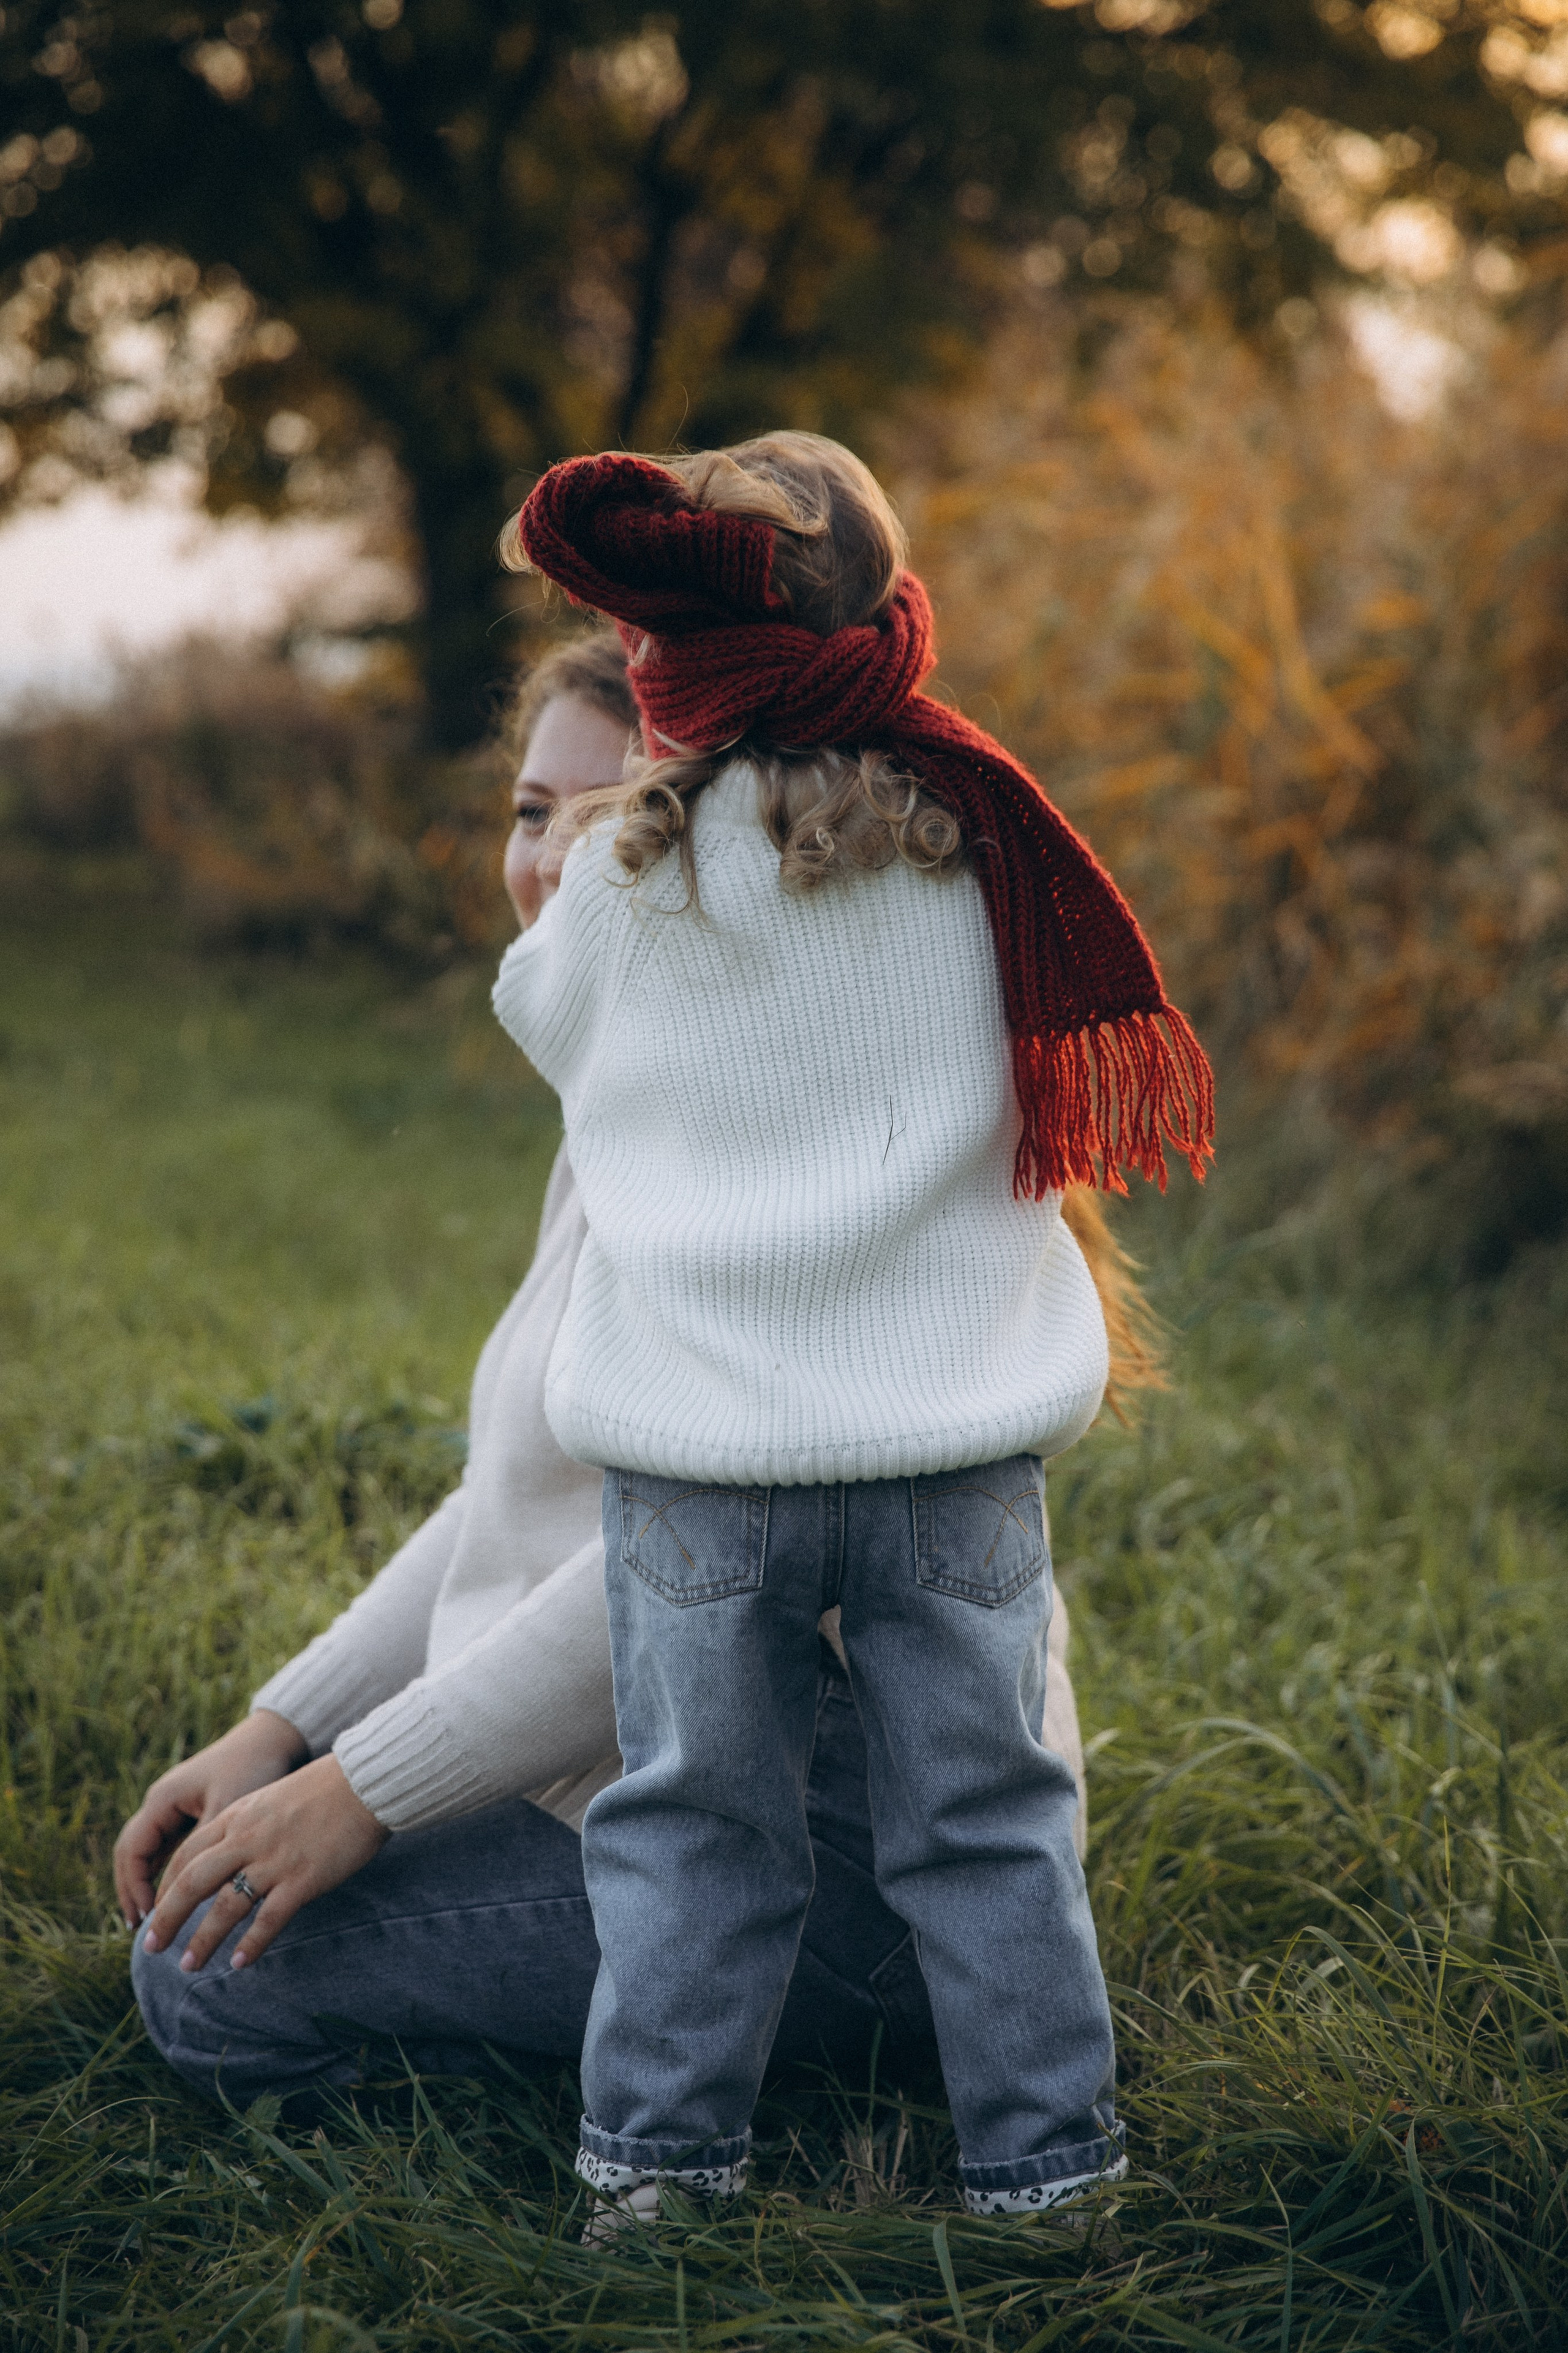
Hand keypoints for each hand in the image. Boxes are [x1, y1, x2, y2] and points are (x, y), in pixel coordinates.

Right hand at [114, 1710, 307, 1927]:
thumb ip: (207, 1851)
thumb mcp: (228, 1810)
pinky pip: (170, 1849)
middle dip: (133, 1892)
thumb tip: (189, 1897)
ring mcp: (176, 1808)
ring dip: (148, 1886)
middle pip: (133, 1854)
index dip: (134, 1887)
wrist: (275, 1738)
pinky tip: (180, 1900)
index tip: (148, 1919)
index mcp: (163, 1799)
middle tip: (143, 1930)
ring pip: (150, 1854)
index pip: (132, 1850)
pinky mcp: (193, 1813)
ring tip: (156, 1924)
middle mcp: (162, 1803)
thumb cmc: (252, 1768)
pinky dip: (168, 1874)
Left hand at [139, 1754, 389, 1972]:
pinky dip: (251, 1944)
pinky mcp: (303, 1878)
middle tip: (150, 1947)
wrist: (367, 1780)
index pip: (187, 1853)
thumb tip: (235, 1853)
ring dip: (202, 1940)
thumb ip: (250, 1824)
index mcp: (238, 1816)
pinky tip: (240, 1964)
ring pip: (224, 1907)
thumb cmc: (328, 1788)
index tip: (156, 1910)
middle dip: (167, 1918)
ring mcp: (274, 1860)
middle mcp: (248, 1838)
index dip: (166, 1886)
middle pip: (192, 1882)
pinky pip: (268, 1919)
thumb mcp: (273, 1798)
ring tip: (188, 1966)